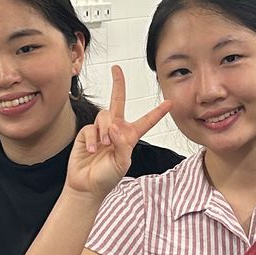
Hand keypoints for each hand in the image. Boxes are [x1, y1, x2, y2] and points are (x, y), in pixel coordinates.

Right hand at [67, 66, 169, 199]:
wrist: (87, 185)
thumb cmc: (106, 178)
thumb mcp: (122, 163)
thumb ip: (123, 144)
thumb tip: (115, 126)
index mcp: (130, 136)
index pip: (146, 121)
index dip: (158, 112)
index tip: (169, 102)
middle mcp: (116, 129)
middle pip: (118, 101)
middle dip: (118, 84)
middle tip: (116, 68)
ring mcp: (100, 130)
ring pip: (105, 115)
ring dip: (105, 130)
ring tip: (103, 145)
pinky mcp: (86, 133)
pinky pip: (91, 127)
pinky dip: (92, 138)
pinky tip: (92, 149)